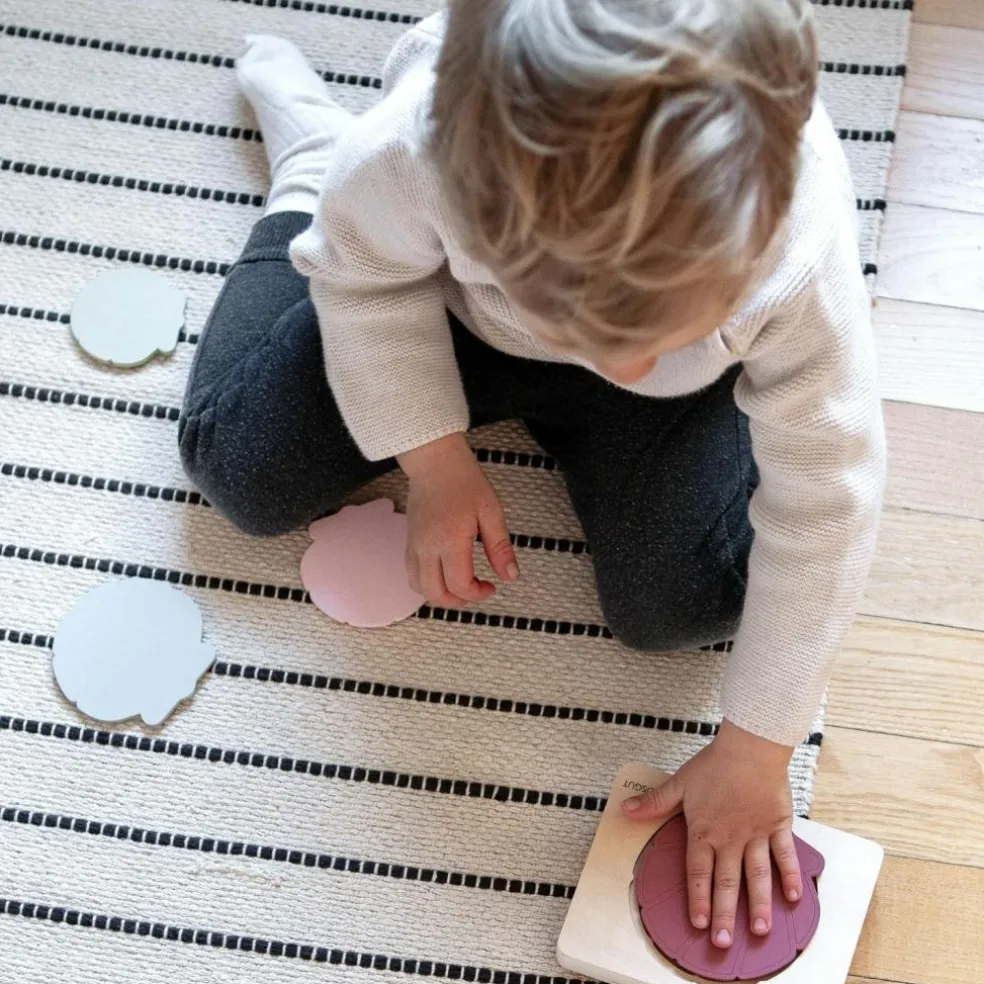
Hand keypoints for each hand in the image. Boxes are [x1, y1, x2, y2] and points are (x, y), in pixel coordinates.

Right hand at [398, 432, 518, 606]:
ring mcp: (415, 545)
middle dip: (458, 602)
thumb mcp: (492, 512)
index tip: (492, 586)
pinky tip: (445, 574)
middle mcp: (428, 546)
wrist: (435, 462)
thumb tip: (510, 577)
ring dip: (440, 595)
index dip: (478, 594)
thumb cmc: (464, 481)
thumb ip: (500, 548)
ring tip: (460, 586)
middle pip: (435, 593)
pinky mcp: (409, 541)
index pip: (459, 584)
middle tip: (476, 591)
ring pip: (419, 587)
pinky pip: (412, 573)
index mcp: (451, 540)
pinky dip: (427, 583)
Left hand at [622, 720, 801, 948]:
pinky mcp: (777, 826)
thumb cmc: (713, 765)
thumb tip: (625, 810)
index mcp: (704, 830)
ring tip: (758, 930)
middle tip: (723, 942)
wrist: (748, 748)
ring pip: (757, 875)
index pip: (698, 871)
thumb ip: (654, 803)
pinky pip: (784, 855)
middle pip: (726, 881)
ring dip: (757, 904)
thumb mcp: (679, 783)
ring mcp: (755, 834)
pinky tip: (791, 898)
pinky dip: (789, 876)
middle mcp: (730, 838)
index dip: (697, 898)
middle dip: (723, 914)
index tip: (697, 922)